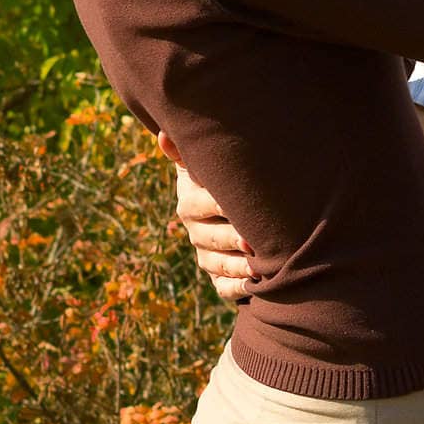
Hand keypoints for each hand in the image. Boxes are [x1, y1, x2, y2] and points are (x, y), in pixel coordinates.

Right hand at [160, 132, 257, 301]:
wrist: (228, 206)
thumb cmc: (218, 178)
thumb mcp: (204, 164)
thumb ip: (187, 152)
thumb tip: (164, 133)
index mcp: (190, 203)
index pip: (203, 205)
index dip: (221, 206)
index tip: (239, 205)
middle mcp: (195, 232)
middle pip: (212, 239)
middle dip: (234, 240)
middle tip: (255, 241)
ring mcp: (205, 256)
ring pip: (219, 265)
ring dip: (238, 267)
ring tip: (259, 266)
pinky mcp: (218, 277)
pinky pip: (224, 288)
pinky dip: (237, 289)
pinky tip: (254, 286)